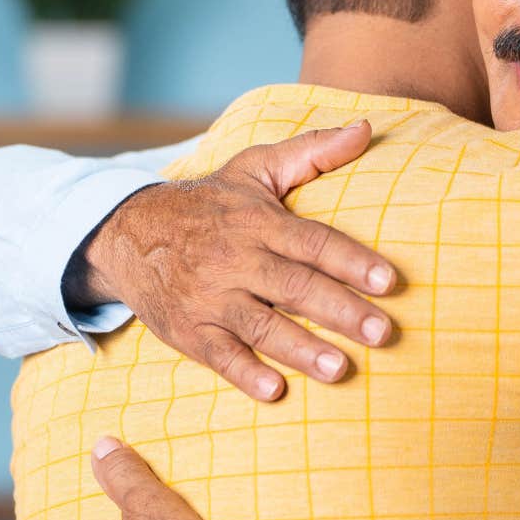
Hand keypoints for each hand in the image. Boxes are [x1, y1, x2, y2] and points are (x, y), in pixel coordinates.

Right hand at [74, 121, 397, 400]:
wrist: (129, 233)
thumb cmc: (211, 203)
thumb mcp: (256, 167)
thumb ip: (313, 150)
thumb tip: (367, 128)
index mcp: (257, 221)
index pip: (312, 242)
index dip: (352, 261)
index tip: (390, 281)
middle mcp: (234, 259)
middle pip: (294, 286)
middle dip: (341, 311)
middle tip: (383, 333)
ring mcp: (209, 297)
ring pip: (260, 325)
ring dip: (301, 349)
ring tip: (341, 369)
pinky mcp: (187, 330)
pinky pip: (217, 355)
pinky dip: (244, 373)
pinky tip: (275, 390)